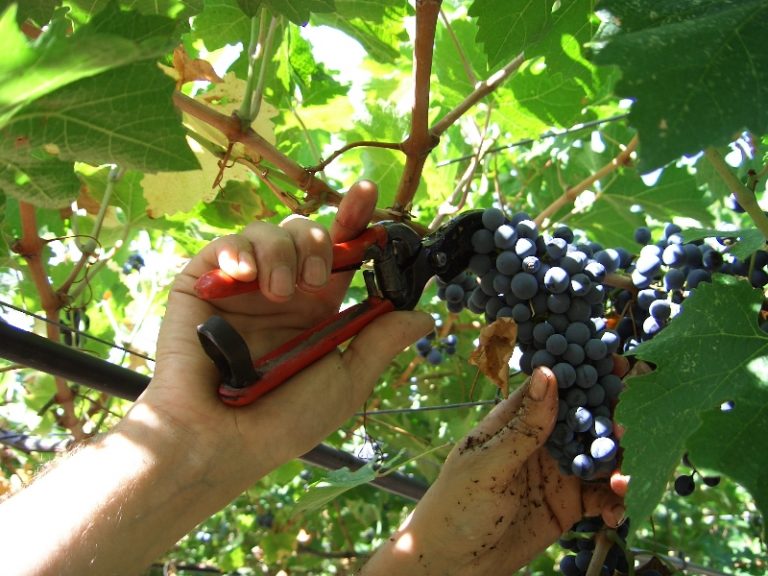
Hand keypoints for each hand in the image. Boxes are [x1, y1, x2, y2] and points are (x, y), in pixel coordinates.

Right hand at [129, 181, 432, 491]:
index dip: (356, 219)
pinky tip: (244, 275)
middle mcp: (283, 288)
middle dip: (320, 242)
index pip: (341, 251)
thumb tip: (424, 315)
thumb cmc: (285, 418)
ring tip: (278, 294)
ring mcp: (243, 284)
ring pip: (269, 230)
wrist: (221, 439)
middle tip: (319, 280)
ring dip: (283, 252)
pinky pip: (225, 244)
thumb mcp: (346, 379)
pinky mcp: (203, 282)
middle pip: (307, 230)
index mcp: (318, 306)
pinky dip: (240, 251)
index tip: (368, 192)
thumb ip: (380, 341)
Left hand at [363, 361, 628, 575]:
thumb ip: (523, 426)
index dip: (585, 376)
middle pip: (585, 421)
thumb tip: (546, 373)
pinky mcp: (568, 505)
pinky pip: (602, 497)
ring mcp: (557, 472)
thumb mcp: (488, 465)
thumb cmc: (456, 506)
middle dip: (612, 422)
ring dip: (618, 466)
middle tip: (629, 432)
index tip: (620, 367)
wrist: (453, 564)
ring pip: (600, 458)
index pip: (554, 388)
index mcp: (516, 421)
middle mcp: (541, 441)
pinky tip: (616, 515)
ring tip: (622, 483)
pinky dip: (616, 502)